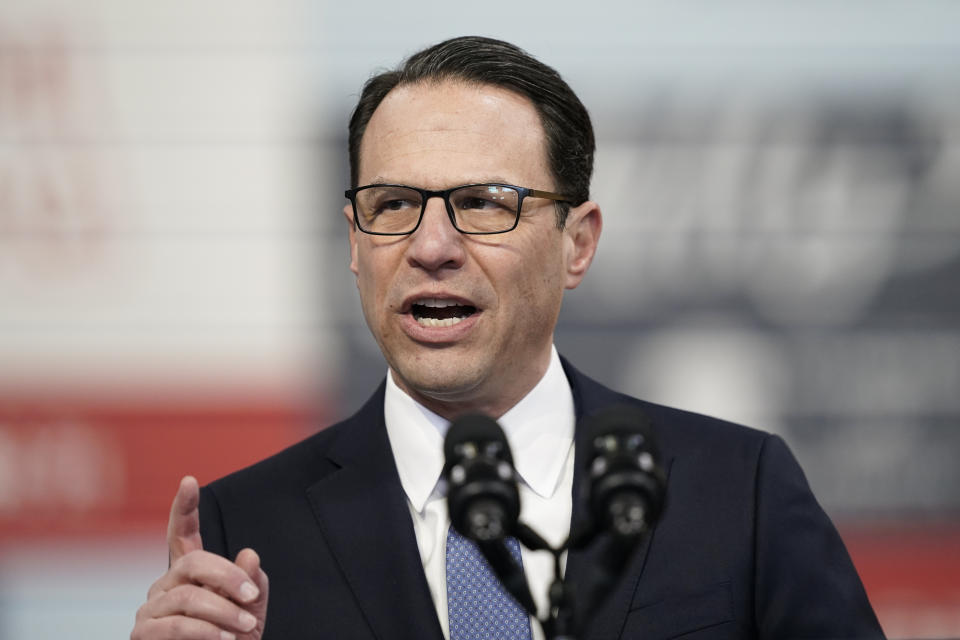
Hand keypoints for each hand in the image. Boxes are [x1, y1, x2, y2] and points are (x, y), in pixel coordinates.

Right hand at [131, 476, 268, 639]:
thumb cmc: (233, 638)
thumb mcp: (251, 609)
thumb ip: (253, 582)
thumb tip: (249, 554)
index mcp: (190, 572)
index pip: (183, 534)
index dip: (185, 508)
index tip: (190, 480)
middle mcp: (165, 584)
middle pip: (192, 563)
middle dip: (227, 576)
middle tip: (252, 595)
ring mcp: (150, 609)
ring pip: (188, 597)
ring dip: (223, 612)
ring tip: (245, 627)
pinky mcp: (143, 634)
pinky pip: (176, 626)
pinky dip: (206, 632)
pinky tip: (225, 639)